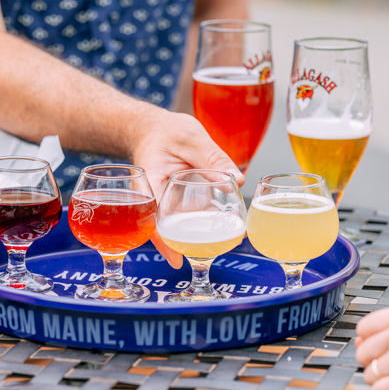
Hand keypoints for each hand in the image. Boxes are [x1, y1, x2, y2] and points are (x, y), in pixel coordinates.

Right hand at [131, 107, 243, 268]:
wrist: (153, 130)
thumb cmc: (167, 132)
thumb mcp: (192, 139)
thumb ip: (213, 159)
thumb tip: (238, 180)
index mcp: (150, 184)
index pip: (153, 217)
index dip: (164, 241)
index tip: (177, 259)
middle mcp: (154, 199)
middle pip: (164, 230)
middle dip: (183, 245)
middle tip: (210, 253)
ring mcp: (165, 203)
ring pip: (176, 227)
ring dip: (196, 238)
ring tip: (226, 242)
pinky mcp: (176, 203)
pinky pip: (186, 218)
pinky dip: (202, 223)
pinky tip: (222, 226)